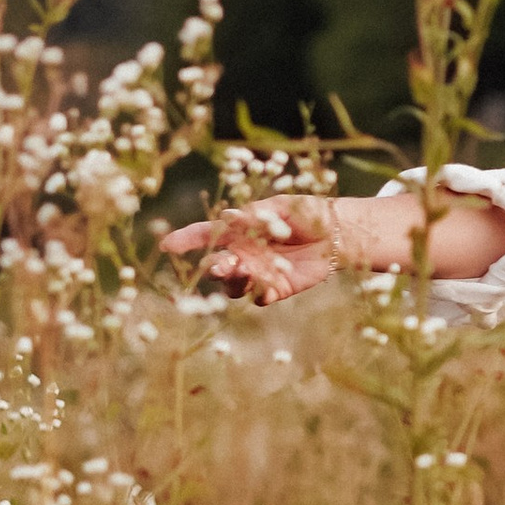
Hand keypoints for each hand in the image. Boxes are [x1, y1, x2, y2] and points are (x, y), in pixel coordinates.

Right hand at [161, 190, 379, 303]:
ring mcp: (257, 273)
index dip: (185, 240)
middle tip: (220, 265)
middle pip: (216, 266)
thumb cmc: (306, 213)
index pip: (205, 236)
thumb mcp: (281, 207)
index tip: (167, 244)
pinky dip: (260, 294)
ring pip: (233, 286)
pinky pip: (260, 297)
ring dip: (234, 281)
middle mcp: (242, 254)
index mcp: (237, 232)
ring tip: (244, 272)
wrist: (338, 233)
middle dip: (214, 267)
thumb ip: (257, 215)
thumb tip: (230, 218)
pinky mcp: (276, 288)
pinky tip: (268, 287)